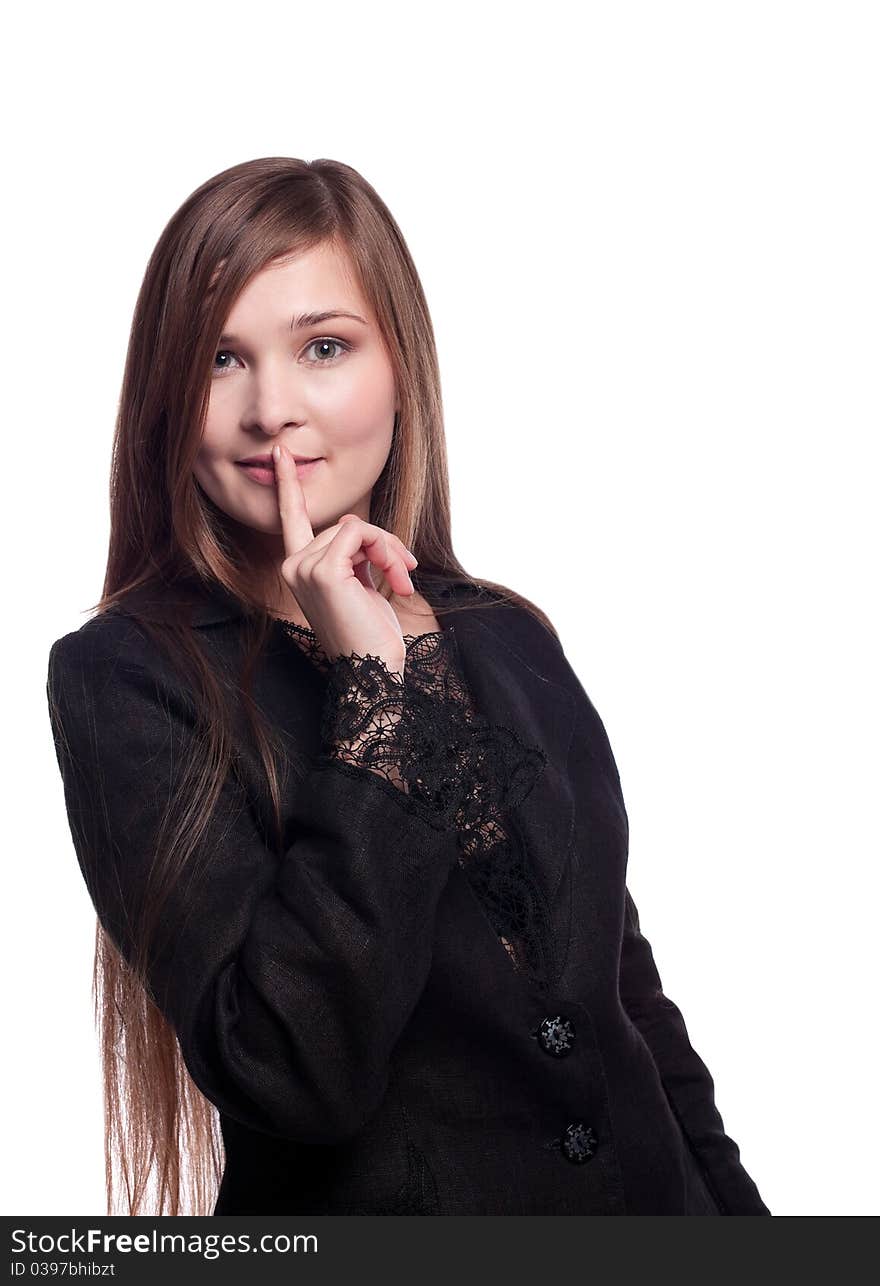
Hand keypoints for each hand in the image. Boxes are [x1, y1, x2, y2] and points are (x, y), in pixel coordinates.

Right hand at [273, 442, 417, 671]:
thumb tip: (364, 532)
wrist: (373, 671)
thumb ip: (355, 555)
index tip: (281, 453)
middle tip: (406, 574)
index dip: (288, 486)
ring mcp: (304, 568)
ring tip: (403, 581)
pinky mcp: (323, 571)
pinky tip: (397, 579)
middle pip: (346, 523)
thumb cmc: (371, 635)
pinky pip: (361, 532)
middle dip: (384, 544)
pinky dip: (387, 549)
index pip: (291, 520)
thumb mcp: (362, 586)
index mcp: (300, 569)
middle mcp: (293, 566)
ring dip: (389, 550)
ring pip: (357, 526)